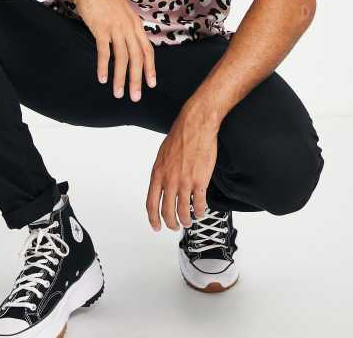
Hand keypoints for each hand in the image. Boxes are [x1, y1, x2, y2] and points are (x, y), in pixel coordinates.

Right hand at [68, 0, 156, 101]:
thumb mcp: (120, 11)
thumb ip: (126, 26)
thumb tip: (127, 42)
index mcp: (135, 23)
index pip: (147, 50)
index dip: (150, 68)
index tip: (151, 84)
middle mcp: (129, 27)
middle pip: (137, 58)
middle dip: (137, 80)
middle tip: (135, 97)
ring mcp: (116, 27)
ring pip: (122, 58)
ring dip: (120, 78)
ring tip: (118, 93)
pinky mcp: (101, 28)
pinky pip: (105, 52)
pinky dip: (104, 67)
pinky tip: (102, 79)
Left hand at [146, 106, 218, 230]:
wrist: (195, 126)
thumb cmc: (179, 136)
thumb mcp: (162, 155)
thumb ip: (161, 172)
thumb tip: (161, 185)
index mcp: (157, 174)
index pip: (151, 204)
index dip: (153, 219)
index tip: (156, 226)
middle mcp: (169, 180)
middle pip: (167, 212)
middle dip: (170, 223)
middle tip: (174, 226)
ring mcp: (185, 182)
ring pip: (183, 211)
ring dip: (186, 220)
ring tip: (189, 222)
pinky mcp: (200, 181)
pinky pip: (199, 203)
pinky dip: (200, 211)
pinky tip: (201, 212)